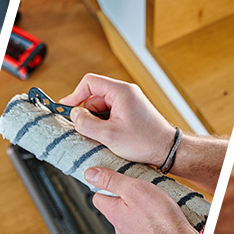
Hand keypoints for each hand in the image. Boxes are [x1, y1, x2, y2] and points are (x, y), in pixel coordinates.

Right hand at [59, 74, 174, 165]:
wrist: (167, 150)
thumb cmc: (145, 142)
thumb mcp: (109, 135)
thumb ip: (87, 124)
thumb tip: (74, 116)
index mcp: (121, 92)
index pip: (89, 82)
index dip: (75, 95)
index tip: (66, 109)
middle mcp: (125, 93)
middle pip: (94, 96)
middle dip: (86, 113)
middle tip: (84, 130)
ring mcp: (129, 102)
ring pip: (101, 107)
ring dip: (96, 121)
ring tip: (101, 137)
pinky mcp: (131, 112)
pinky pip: (110, 113)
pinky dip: (105, 124)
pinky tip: (108, 137)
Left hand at [85, 166, 199, 233]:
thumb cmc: (160, 217)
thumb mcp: (133, 189)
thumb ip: (110, 181)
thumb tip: (90, 174)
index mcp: (113, 214)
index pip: (97, 197)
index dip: (106, 185)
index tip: (117, 179)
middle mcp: (120, 228)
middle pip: (114, 206)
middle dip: (124, 196)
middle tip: (139, 188)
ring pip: (129, 216)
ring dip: (137, 207)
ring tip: (152, 200)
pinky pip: (143, 225)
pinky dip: (148, 218)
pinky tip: (159, 214)